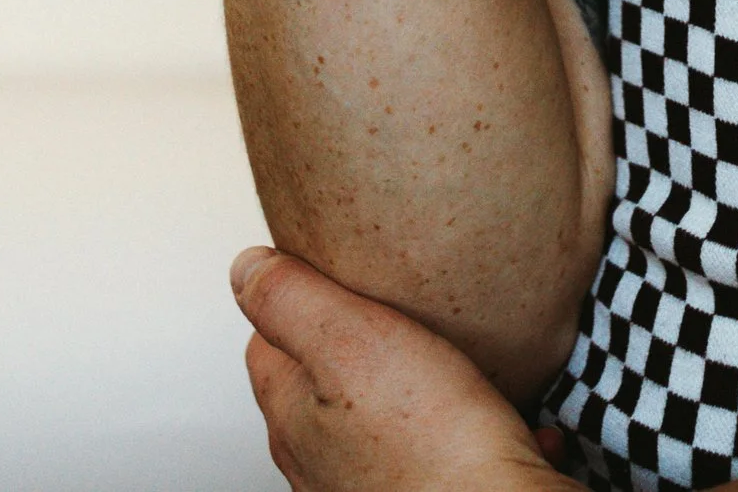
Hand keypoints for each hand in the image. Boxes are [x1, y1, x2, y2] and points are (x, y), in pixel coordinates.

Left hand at [231, 248, 566, 485]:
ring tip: (446, 353)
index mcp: (290, 413)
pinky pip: (433, 442)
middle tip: (392, 304)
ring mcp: (362, 480)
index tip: (336, 271)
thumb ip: (291, 299)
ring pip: (378, 411)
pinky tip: (489, 405)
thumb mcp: (348, 340)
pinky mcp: (415, 489)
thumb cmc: (429, 444)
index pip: (267, 339)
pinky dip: (459, 421)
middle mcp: (316, 457)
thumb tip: (248, 267)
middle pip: (321, 376)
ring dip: (408, 382)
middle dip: (356, 339)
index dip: (301, 296)